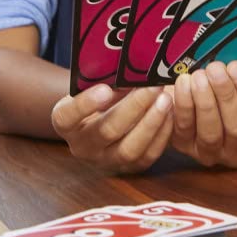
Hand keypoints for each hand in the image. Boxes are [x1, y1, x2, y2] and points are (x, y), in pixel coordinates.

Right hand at [50, 84, 174, 173]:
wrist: (100, 123)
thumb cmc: (96, 95)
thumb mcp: (91, 85)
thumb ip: (104, 79)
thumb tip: (130, 68)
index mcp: (65, 123)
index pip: (67, 116)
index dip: (85, 104)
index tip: (104, 88)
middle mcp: (82, 147)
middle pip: (107, 131)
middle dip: (133, 107)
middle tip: (152, 86)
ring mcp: (106, 161)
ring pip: (130, 149)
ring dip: (151, 123)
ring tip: (165, 99)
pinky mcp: (129, 168)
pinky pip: (148, 156)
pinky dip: (162, 134)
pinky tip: (171, 113)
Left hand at [168, 62, 236, 167]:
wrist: (191, 99)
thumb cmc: (220, 91)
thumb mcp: (236, 87)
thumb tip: (235, 59)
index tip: (236, 66)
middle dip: (226, 95)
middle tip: (215, 69)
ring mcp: (211, 153)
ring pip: (211, 132)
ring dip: (205, 102)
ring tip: (199, 76)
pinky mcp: (185, 147)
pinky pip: (184, 128)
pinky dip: (183, 105)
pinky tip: (183, 83)